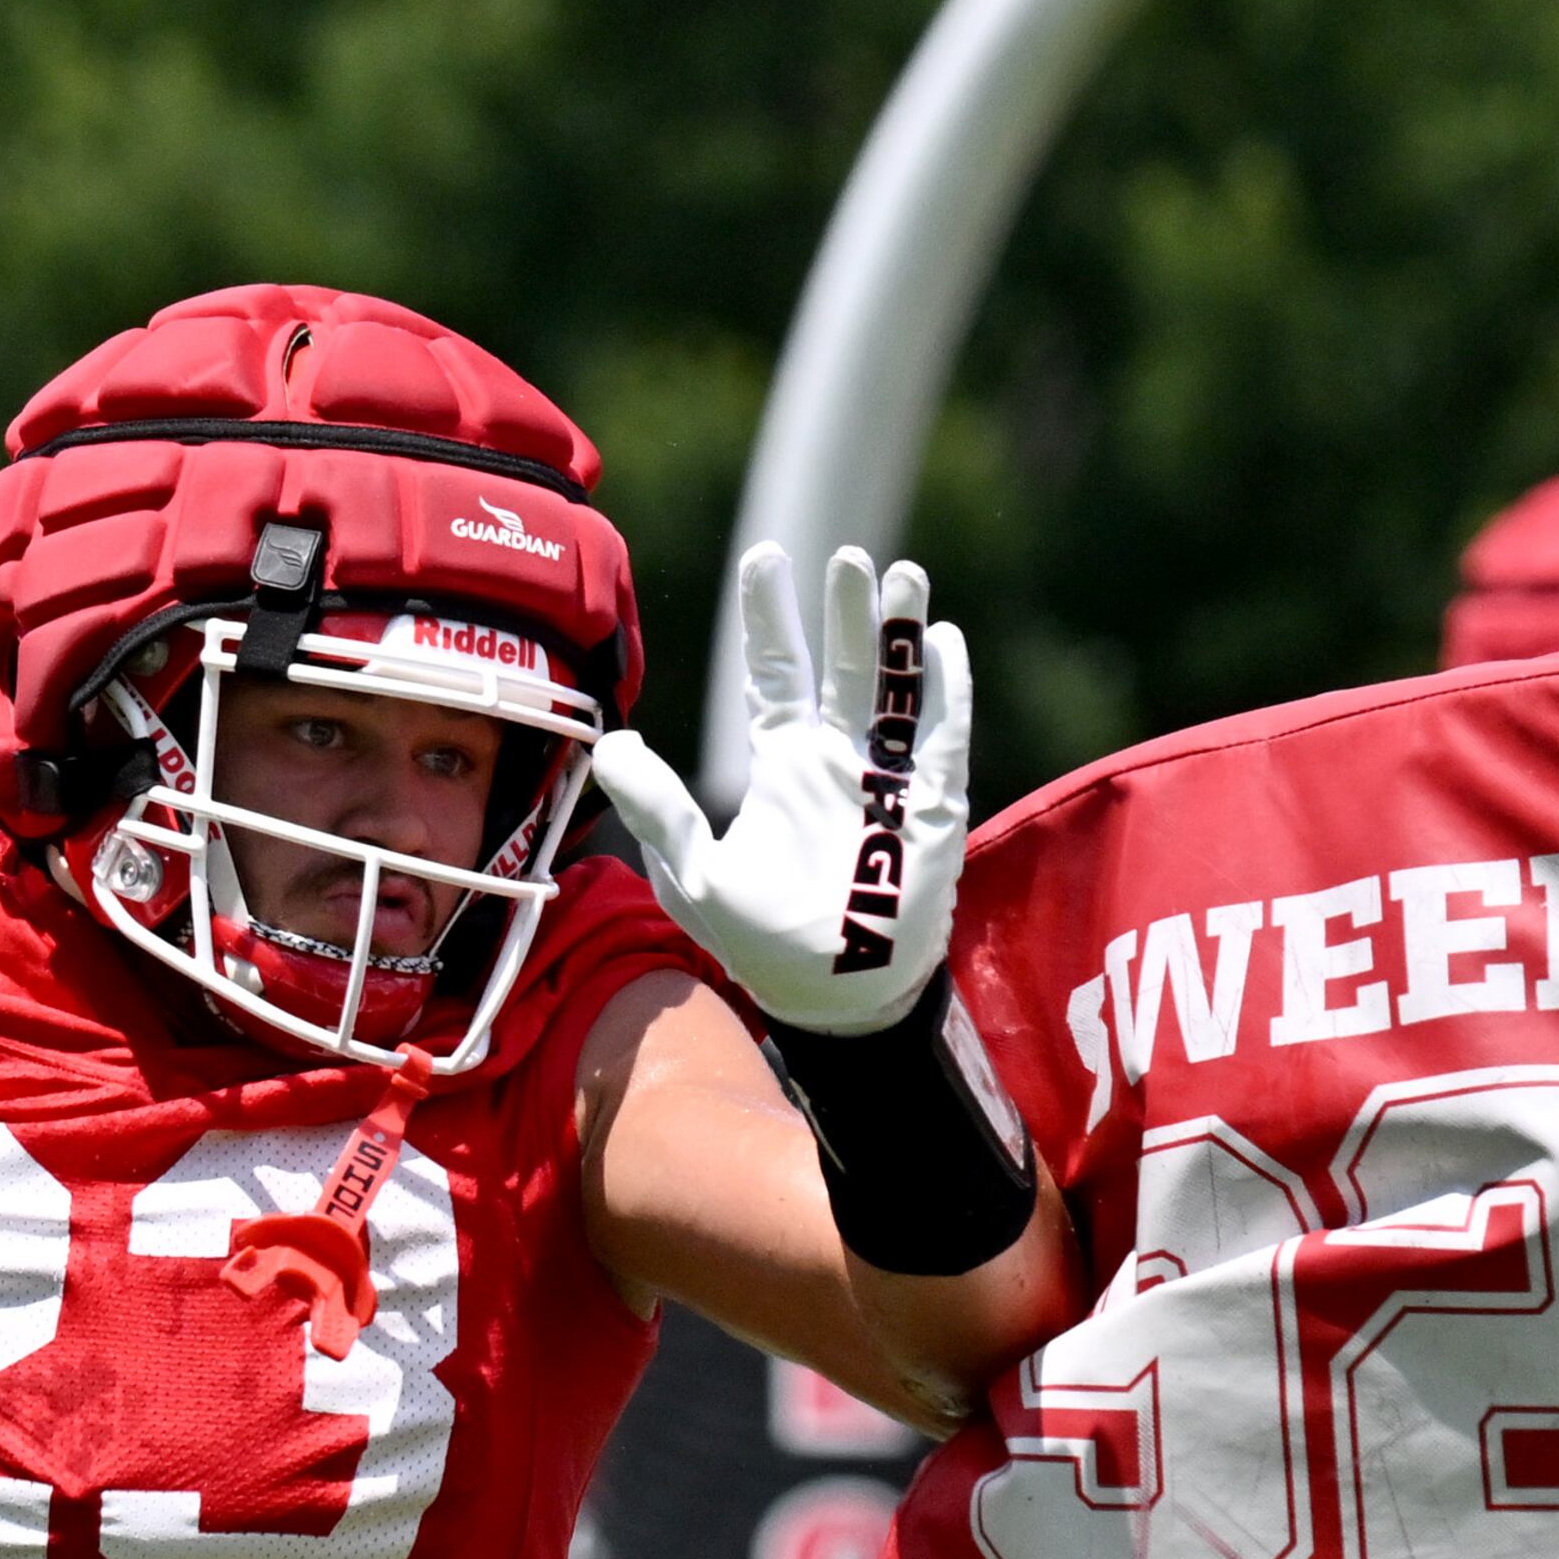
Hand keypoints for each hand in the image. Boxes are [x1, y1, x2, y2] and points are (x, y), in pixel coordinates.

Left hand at [592, 543, 971, 1036]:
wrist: (835, 1001)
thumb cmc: (765, 946)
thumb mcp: (695, 876)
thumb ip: (659, 809)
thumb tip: (611, 744)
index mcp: (783, 766)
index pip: (776, 674)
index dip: (770, 619)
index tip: (766, 558)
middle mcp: (837, 762)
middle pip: (843, 667)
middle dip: (842, 612)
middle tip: (843, 557)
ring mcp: (887, 782)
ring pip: (896, 691)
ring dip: (901, 636)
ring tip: (904, 576)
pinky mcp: (929, 810)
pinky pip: (942, 740)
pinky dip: (947, 693)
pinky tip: (946, 644)